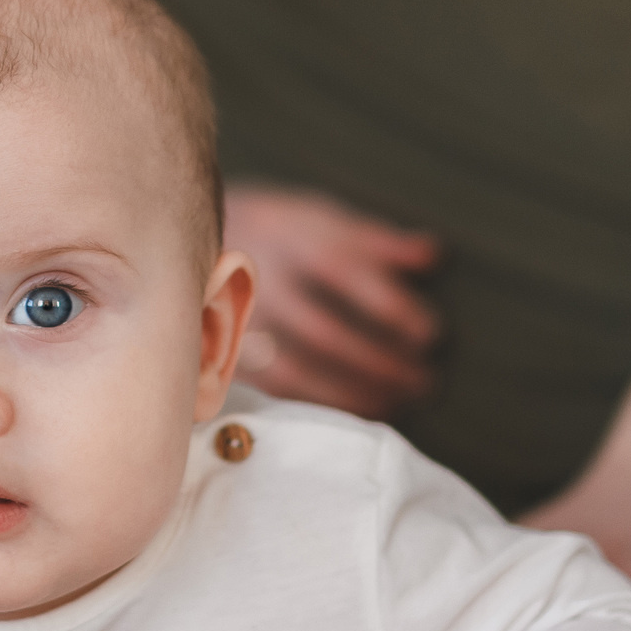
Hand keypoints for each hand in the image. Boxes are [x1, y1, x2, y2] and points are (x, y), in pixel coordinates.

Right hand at [223, 185, 438, 419]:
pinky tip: (354, 411)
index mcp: (289, 240)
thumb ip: (379, 241)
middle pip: (322, 334)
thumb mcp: (326, 219)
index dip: (393, 309)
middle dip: (379, 364)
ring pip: (294, 372)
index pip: (346, 274)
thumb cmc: (281, 233)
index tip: (430, 334)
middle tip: (424, 380)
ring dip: (352, 393)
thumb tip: (433, 254)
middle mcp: (260, 283)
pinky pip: (272, 392)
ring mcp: (237, 323)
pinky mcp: (225, 355)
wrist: (198, 242)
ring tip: (396, 401)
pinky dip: (318, 406)